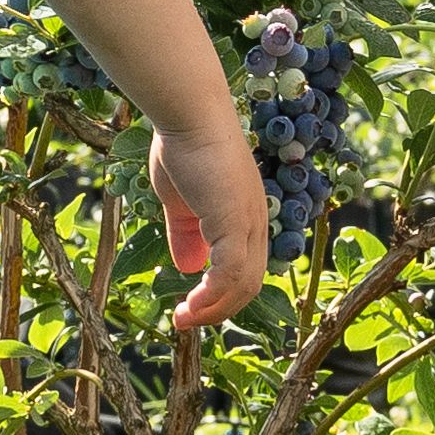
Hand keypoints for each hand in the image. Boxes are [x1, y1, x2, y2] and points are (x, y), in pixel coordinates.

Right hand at [156, 124, 267, 328]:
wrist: (188, 114)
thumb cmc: (182, 146)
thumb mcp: (180, 201)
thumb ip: (186, 234)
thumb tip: (188, 268)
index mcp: (245, 215)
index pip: (244, 267)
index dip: (220, 292)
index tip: (190, 304)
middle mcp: (255, 221)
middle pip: (249, 282)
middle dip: (218, 309)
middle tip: (186, 320)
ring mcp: (249, 222)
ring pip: (243, 284)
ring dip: (214, 309)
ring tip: (184, 320)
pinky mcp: (235, 222)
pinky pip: (230, 273)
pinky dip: (213, 297)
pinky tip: (190, 305)